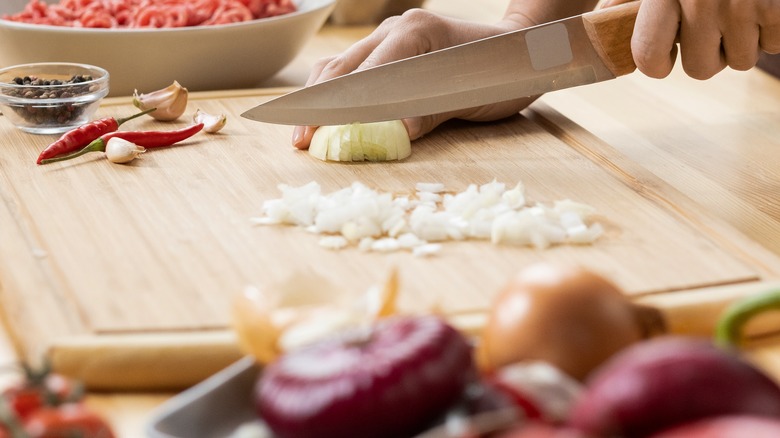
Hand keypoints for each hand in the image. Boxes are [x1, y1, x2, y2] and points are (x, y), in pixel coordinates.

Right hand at [292, 9, 541, 148]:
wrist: (522, 47)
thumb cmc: (503, 71)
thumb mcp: (470, 96)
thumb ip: (429, 112)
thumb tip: (392, 134)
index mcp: (414, 34)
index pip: (363, 76)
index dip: (337, 109)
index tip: (315, 135)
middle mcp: (395, 28)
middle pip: (341, 68)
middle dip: (316, 107)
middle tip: (300, 140)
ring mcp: (391, 33)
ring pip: (340, 65)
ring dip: (319, 99)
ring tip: (303, 130)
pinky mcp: (392, 46)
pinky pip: (354, 66)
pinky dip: (335, 91)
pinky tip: (323, 112)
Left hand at [601, 0, 779, 78]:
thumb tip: (603, 17)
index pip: (648, 56)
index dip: (657, 65)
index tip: (666, 59)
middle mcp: (700, 1)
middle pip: (700, 69)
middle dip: (708, 55)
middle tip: (712, 31)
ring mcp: (742, 5)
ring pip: (740, 61)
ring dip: (741, 43)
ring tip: (740, 12)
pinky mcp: (776, 8)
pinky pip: (773, 45)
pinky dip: (772, 31)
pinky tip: (763, 6)